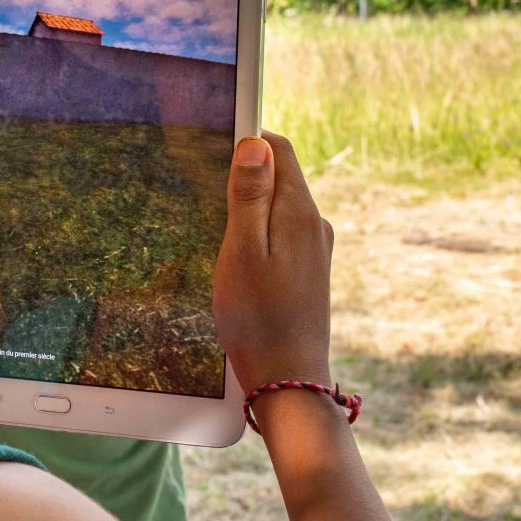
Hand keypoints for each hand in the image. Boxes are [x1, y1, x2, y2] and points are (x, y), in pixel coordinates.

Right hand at [213, 132, 333, 391]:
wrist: (287, 380)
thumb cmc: (257, 318)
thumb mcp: (242, 252)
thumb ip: (249, 196)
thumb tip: (255, 143)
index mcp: (299, 212)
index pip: (279, 150)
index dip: (248, 140)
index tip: (212, 148)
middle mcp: (315, 224)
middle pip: (280, 175)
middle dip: (246, 173)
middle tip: (206, 191)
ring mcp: (315, 248)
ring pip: (280, 205)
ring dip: (251, 204)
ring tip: (218, 226)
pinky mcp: (309, 270)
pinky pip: (282, 231)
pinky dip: (259, 229)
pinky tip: (238, 254)